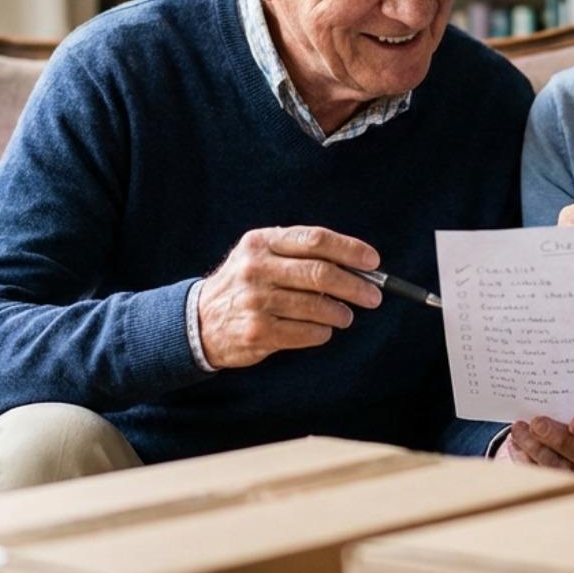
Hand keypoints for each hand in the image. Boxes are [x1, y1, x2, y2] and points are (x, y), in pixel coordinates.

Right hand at [197, 226, 382, 369]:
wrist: (199, 321)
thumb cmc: (245, 284)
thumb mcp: (261, 255)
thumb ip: (301, 254)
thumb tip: (357, 265)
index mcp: (261, 242)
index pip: (314, 239)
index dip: (349, 250)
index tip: (373, 261)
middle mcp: (256, 268)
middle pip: (321, 273)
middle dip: (356, 285)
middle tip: (373, 296)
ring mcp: (255, 301)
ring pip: (317, 306)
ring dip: (341, 313)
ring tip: (345, 316)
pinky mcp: (258, 332)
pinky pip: (307, 332)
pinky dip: (322, 332)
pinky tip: (322, 329)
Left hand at [496, 415, 573, 486]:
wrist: (565, 455)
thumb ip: (571, 409)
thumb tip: (548, 394)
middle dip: (561, 440)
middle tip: (538, 424)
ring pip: (563, 470)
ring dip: (537, 448)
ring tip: (520, 430)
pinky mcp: (559, 491)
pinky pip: (543, 479)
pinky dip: (526, 460)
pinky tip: (516, 443)